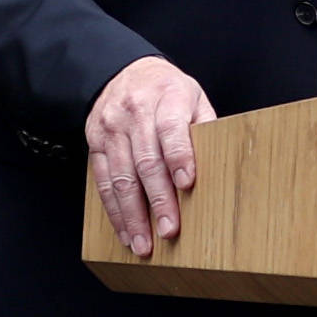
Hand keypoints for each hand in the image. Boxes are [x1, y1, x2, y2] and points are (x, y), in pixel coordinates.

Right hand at [86, 56, 217, 262]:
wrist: (122, 72)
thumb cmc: (167, 90)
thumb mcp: (193, 97)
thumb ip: (205, 127)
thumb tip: (221, 163)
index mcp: (166, 98)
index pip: (171, 129)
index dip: (179, 157)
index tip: (188, 184)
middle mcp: (135, 113)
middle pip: (145, 161)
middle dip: (158, 200)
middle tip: (169, 230)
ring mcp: (111, 129)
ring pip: (121, 177)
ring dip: (132, 215)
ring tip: (144, 244)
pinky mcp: (95, 144)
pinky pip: (102, 182)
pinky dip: (114, 210)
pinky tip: (125, 231)